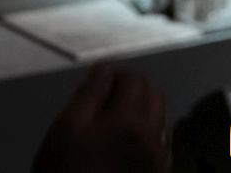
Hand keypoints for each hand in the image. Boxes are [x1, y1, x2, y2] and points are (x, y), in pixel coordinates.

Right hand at [33, 64, 170, 172]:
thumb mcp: (67, 126)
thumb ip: (89, 93)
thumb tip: (104, 71)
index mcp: (129, 121)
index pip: (133, 79)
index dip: (114, 74)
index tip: (98, 81)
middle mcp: (152, 139)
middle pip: (154, 94)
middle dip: (132, 88)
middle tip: (106, 96)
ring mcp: (158, 159)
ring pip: (161, 116)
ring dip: (143, 107)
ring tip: (115, 116)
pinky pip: (163, 141)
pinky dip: (150, 130)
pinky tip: (128, 138)